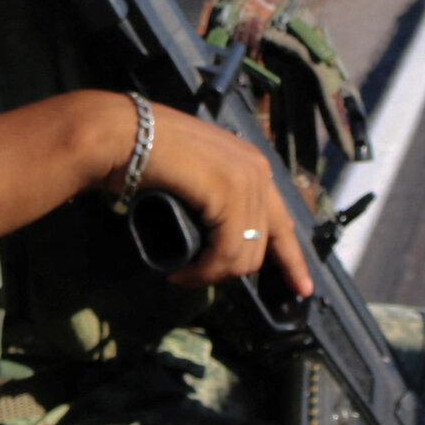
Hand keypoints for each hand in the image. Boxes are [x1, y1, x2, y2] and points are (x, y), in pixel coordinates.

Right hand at [0, 91, 312, 298]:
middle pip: (261, 247)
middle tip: (192, 276)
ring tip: (180, 273)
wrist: (122, 135)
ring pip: (243, 255)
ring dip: (209, 274)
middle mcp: (257, 169)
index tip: (302, 289)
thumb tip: (219, 241)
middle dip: (229, 272)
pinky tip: (181, 273)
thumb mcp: (194, 178)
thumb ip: (214, 200)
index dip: (293, 260)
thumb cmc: (147, 154)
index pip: (283, 221)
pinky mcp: (228, 192)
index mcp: (252, 164)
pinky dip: (202, 272)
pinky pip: (225, 252)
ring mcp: (246, 178)